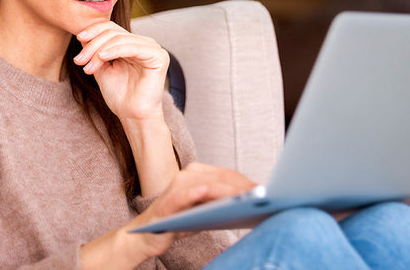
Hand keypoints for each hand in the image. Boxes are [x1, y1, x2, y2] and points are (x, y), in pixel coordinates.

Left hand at [74, 22, 169, 121]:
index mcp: (134, 44)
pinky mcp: (159, 56)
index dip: (94, 31)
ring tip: (87, 66)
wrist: (133, 116)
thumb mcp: (102, 68)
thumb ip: (95, 51)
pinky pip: (132, 47)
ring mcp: (153, 48)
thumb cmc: (120, 96)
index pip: (112, 28)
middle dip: (93, 44)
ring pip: (120, 39)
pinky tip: (101, 57)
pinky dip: (114, 50)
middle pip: (114, 32)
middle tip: (79, 60)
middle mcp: (145, 43)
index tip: (78, 40)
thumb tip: (82, 33)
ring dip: (99, 50)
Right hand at [128, 163, 257, 257]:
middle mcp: (186, 175)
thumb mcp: (203, 212)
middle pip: (220, 177)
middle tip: (260, 195)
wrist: (145, 236)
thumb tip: (248, 203)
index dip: (245, 181)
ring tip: (244, 195)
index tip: (264, 190)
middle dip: (241, 186)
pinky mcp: (166, 201)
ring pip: (206, 184)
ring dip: (227, 190)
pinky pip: (183, 195)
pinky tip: (209, 193)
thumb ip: (220, 204)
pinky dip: (196, 193)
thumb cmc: (177, 223)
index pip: (226, 175)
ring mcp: (176, 186)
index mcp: (196, 174)